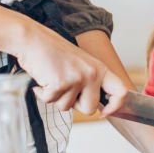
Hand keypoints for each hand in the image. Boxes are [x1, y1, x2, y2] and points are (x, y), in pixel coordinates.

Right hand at [11, 18, 125, 113]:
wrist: (33, 39)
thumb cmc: (54, 52)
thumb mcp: (81, 64)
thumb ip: (91, 82)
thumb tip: (97, 106)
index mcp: (100, 68)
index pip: (121, 92)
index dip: (115, 107)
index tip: (104, 113)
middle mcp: (92, 74)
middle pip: (90, 109)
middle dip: (75, 105)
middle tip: (65, 88)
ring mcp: (77, 78)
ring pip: (67, 107)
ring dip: (56, 97)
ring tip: (52, 78)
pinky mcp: (60, 84)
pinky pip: (50, 101)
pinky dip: (42, 94)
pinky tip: (42, 79)